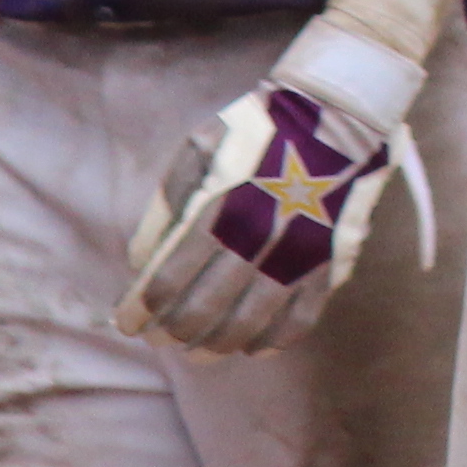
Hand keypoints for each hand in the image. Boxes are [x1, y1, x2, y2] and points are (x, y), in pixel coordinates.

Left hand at [117, 0, 448, 350]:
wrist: (339, 114)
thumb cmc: (260, 127)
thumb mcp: (202, 146)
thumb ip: (168, 203)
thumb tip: (140, 260)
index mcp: (219, 211)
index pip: (167, 280)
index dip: (141, 309)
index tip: (127, 323)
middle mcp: (256, 242)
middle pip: (203, 311)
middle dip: (172, 332)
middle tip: (158, 339)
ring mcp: (295, 259)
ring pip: (247, 326)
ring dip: (216, 346)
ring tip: (197, 351)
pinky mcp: (327, 266)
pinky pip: (298, 321)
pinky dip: (272, 341)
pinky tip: (252, 346)